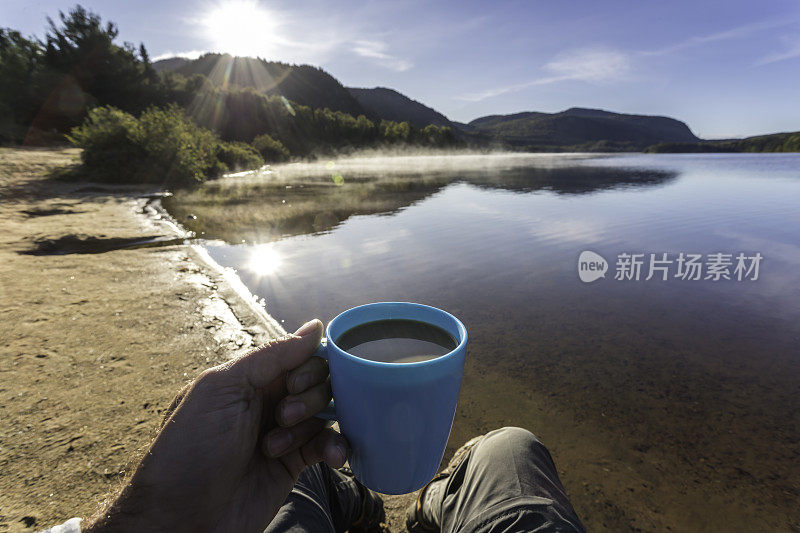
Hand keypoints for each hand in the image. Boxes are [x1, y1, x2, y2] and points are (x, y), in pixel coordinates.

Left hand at [87, 319, 346, 532]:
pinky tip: (332, 458)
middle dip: (308, 396)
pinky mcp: (292, 464)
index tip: (294, 383)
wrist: (180, 519)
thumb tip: (315, 327)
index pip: (297, 355)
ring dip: (312, 424)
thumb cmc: (190, 449)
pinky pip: (326, 445)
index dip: (306, 365)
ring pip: (323, 413)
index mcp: (247, 378)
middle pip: (316, 382)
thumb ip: (272, 356)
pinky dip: (335, 447)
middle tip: (282, 416)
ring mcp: (281, 433)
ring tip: (277, 447)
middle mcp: (266, 402)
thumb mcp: (223, 388)